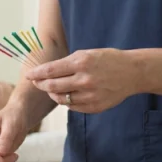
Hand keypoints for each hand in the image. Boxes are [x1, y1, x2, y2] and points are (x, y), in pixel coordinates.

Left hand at [26, 48, 140, 113]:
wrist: (132, 72)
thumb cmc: (108, 60)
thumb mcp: (87, 54)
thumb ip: (67, 63)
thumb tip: (46, 72)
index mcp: (81, 63)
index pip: (51, 70)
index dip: (36, 74)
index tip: (29, 75)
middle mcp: (84, 80)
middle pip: (53, 87)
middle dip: (41, 85)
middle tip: (37, 83)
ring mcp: (90, 95)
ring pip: (61, 99)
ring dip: (53, 94)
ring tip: (52, 89)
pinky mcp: (95, 107)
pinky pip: (72, 107)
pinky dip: (67, 101)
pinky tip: (68, 95)